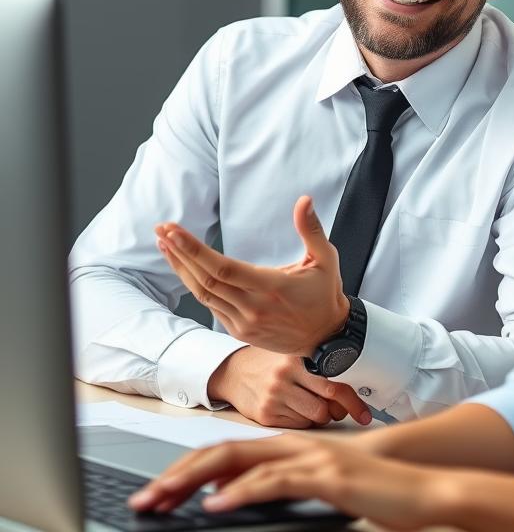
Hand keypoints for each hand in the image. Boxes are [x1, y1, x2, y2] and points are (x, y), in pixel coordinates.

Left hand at [128, 435, 455, 530]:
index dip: (189, 470)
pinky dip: (240, 490)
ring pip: (240, 460)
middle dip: (178, 474)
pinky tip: (215, 503)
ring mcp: (310, 456)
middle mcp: (295, 445)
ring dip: (195, 481)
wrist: (418, 487)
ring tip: (163, 500)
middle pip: (224, 451)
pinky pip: (274, 480)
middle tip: (145, 497)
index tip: (157, 492)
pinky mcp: (325, 475)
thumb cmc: (373, 490)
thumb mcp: (320, 488)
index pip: (228, 453)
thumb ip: (285, 486)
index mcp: (291, 447)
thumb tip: (242, 497)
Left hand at [156, 195, 350, 355]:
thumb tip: (304, 200)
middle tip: (162, 229)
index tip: (174, 232)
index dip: (194, 250)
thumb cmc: (324, 293)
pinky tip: (186, 269)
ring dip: (181, 268)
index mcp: (271, 286)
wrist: (326, 337)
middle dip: (179, 253)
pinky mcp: (239, 330)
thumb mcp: (325, 258)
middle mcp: (253, 306)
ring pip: (202, 294)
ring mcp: (243, 322)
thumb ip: (311, 229)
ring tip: (165, 245)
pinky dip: (194, 285)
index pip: (222, 268)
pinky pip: (211, 306)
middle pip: (205, 279)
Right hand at [207, 346, 371, 428]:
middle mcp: (285, 376)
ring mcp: (274, 397)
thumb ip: (321, 360)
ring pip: (315, 419)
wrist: (234, 371)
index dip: (355, 402)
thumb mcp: (296, 351)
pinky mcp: (265, 415)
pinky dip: (304, 421)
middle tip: (339, 409)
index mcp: (298, 356)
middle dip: (339, 411)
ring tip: (312, 403)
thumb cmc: (273, 361)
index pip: (335, 385)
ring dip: (321, 416)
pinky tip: (296, 409)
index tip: (366, 414)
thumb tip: (359, 378)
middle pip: (327, 407)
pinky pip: (298, 426)